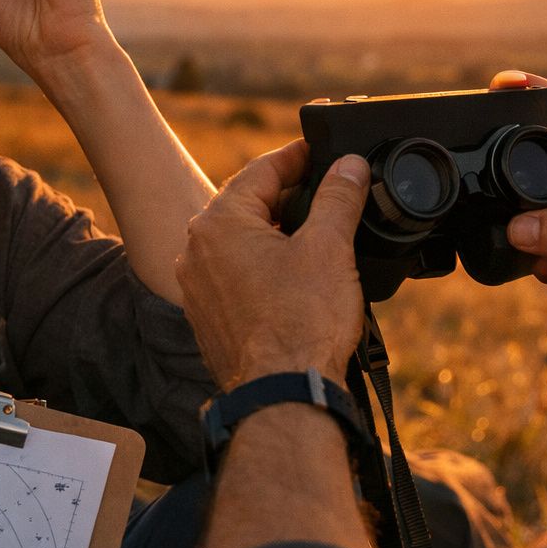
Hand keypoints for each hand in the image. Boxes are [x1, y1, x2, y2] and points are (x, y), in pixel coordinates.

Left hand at [176, 142, 370, 388]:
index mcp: (218, 223)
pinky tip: (295, 276)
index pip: (262, 170)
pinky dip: (264, 266)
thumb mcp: (329, 248)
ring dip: (276, 232)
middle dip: (288, 196)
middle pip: (248, 204)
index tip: (323, 151)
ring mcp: (197, 287)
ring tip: (317, 233)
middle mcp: (196, 251)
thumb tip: (350, 166)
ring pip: (241, 241)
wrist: (282, 397)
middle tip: (327, 189)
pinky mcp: (207, 318)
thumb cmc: (301, 325)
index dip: (298, 156)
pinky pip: (236, 275)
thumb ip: (338, 198)